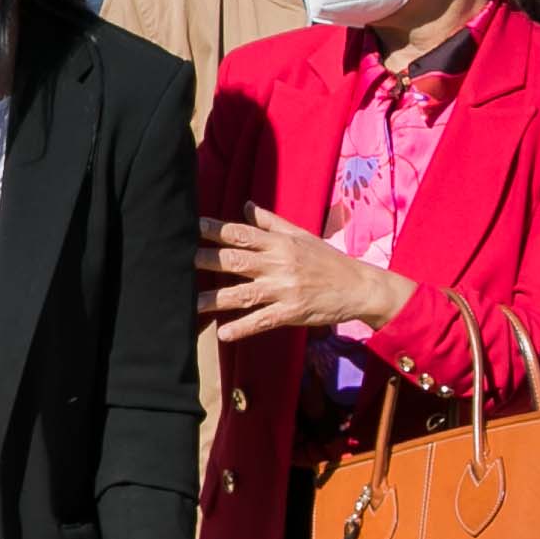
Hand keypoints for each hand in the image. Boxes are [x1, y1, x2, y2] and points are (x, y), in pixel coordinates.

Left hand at [198, 210, 413, 342]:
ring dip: (215, 300)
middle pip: (237, 262)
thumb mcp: (301, 235)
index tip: (191, 226)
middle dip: (208, 260)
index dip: (215, 230)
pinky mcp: (291, 313)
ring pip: (243, 294)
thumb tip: (245, 205)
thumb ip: (270, 222)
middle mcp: (280, 264)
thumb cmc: (327, 260)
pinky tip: (223, 333)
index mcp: (280, 244)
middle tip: (180, 260)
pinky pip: (263, 320)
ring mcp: (285, 290)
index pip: (242, 234)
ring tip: (191, 305)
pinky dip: (243, 327)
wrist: (360, 287)